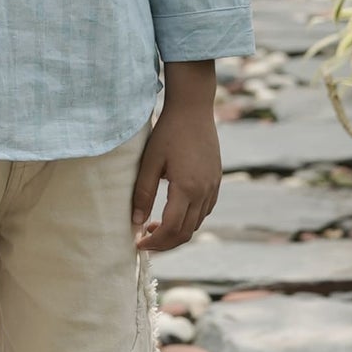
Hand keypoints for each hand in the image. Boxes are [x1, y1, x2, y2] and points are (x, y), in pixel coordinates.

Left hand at [132, 62, 221, 254]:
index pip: (171, 229)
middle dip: (164, 242)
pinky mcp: (216, 181)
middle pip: (186, 232)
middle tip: (144, 239)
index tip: (137, 243)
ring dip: (176, 231)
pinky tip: (173, 211)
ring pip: (197, 224)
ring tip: (154, 225)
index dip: (154, 242)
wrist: (193, 109)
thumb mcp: (149, 161)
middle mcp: (204, 192)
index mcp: (187, 188)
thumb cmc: (168, 132)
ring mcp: (213, 187)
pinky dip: (189, 219)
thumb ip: (142, 193)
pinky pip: (204, 210)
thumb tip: (135, 222)